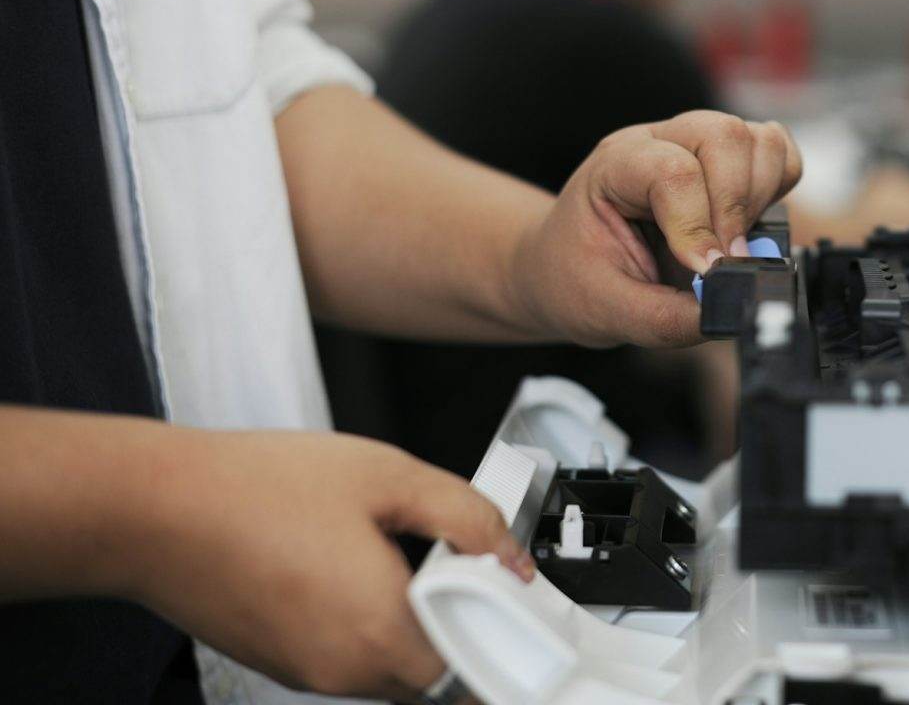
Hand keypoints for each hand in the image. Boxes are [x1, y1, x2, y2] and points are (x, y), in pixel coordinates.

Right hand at [125, 429, 531, 698]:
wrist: (155, 508)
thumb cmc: (257, 489)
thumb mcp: (389, 476)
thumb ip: (466, 517)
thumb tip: (511, 556)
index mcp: (381, 630)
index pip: (473, 668)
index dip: (499, 627)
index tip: (505, 591)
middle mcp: (345, 669)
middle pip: (435, 674)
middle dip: (457, 624)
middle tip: (458, 565)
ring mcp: (308, 673)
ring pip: (390, 669)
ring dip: (410, 624)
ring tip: (394, 555)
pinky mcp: (280, 663)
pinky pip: (346, 659)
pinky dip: (365, 625)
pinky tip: (349, 568)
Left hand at [510, 110, 801, 346]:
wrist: (566, 268)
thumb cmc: (578, 280)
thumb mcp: (607, 310)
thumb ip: (667, 318)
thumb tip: (727, 316)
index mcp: (616, 166)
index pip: (670, 171)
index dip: (697, 224)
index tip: (706, 271)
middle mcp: (660, 141)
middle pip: (723, 136)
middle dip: (734, 204)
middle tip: (725, 260)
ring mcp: (698, 145)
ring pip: (758, 141)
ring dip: (759, 196)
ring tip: (733, 244)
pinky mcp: (731, 163)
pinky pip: (777, 154)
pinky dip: (777, 188)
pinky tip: (748, 226)